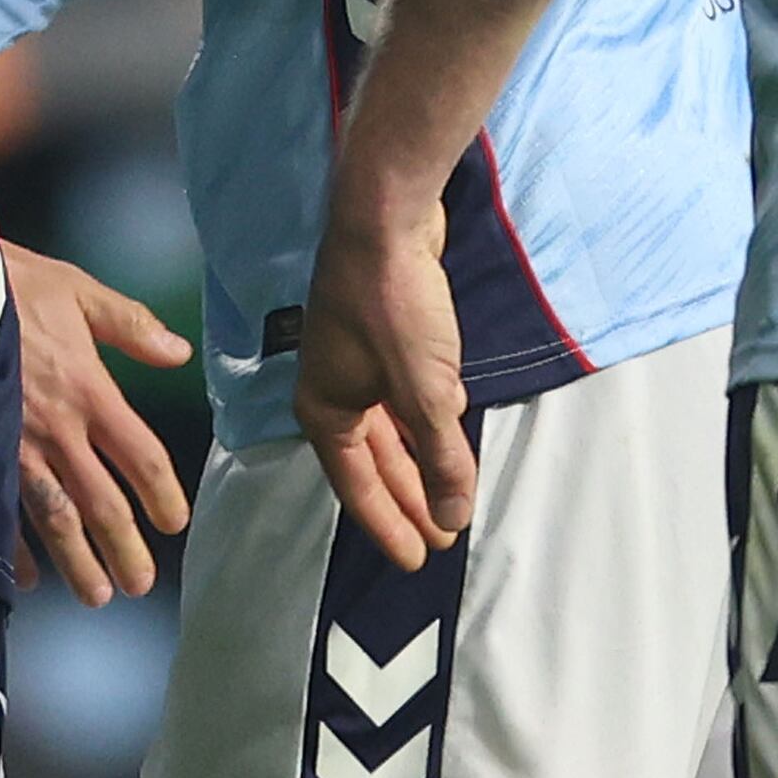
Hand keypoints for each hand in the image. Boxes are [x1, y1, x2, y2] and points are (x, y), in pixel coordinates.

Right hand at [5, 242, 194, 600]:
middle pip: (102, 502)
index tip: (173, 523)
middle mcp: (58, 429)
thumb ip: (129, 325)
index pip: (140, 455)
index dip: (162, 493)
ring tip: (97, 596)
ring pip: (55, 519)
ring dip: (78, 561)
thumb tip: (178, 353)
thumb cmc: (9, 285)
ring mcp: (14, 447)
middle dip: (123, 548)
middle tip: (140, 584)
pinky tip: (28, 577)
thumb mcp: (76, 290)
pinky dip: (14, 549)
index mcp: (89, 390)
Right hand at [294, 174, 474, 568]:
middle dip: (409, 500)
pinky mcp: (381, 334)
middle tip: (440, 539)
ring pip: (390, 429)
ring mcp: (355, 360)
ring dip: (418, 463)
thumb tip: (452, 517)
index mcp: (325, 409)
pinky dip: (422, 422)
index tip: (417, 559)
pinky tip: (445, 434)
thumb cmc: (394, 305)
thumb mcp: (427, 392)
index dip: (390, 525)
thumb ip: (442, 458)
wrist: (386, 218)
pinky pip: (401, 397)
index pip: (357, 487)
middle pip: (374, 462)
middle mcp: (332, 389)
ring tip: (446, 498)